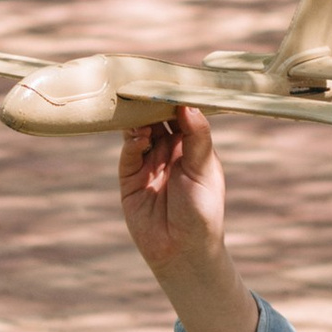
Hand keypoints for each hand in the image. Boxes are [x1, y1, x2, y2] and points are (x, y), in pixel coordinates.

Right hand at [120, 102, 225, 282]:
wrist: (183, 251)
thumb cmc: (203, 211)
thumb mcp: (204, 170)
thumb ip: (196, 137)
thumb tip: (188, 104)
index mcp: (192, 145)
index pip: (181, 113)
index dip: (175, 98)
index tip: (169, 79)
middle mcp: (168, 150)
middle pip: (156, 118)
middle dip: (150, 103)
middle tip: (146, 85)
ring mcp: (147, 162)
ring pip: (138, 131)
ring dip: (138, 120)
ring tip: (138, 108)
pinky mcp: (129, 178)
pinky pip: (128, 154)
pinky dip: (130, 143)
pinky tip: (137, 137)